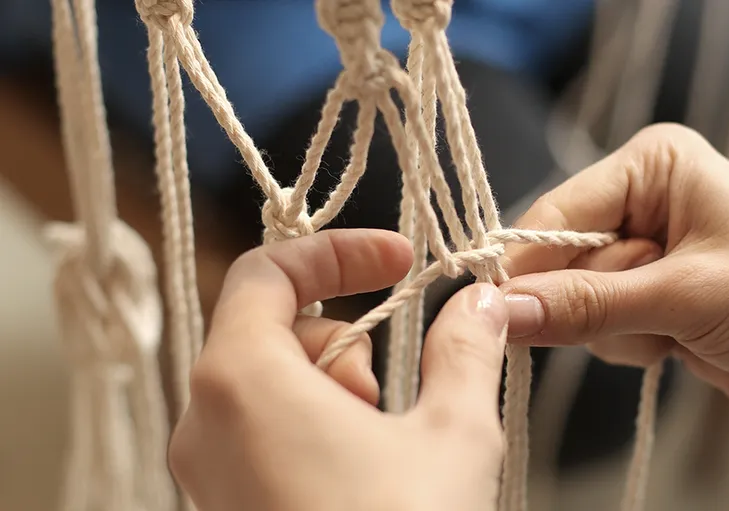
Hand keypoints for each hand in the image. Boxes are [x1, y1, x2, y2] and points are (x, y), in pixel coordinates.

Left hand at [169, 229, 506, 510]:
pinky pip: (261, 432)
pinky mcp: (223, 505)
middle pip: (270, 326)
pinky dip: (314, 428)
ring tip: (382, 445)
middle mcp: (204, 422)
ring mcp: (206, 470)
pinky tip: (362, 475)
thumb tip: (482, 302)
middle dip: (345, 337)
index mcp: (242, 381)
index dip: (339, 252)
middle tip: (394, 393)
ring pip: (268, 382)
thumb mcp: (454, 436)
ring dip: (334, 388)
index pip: (267, 270)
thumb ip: (466, 351)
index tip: (400, 259)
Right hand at [499, 124, 728, 484]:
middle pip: (561, 259)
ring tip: (679, 327)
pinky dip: (631, 344)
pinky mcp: (654, 299)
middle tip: (644, 315)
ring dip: (618, 328)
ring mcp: (650, 252)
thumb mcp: (686, 296)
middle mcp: (647, 201)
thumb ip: (588, 304)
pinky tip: (680, 344)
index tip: (499, 309)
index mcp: (654, 165)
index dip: (528, 265)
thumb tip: (502, 309)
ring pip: (579, 299)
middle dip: (593, 300)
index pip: (556, 213)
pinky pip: (603, 327)